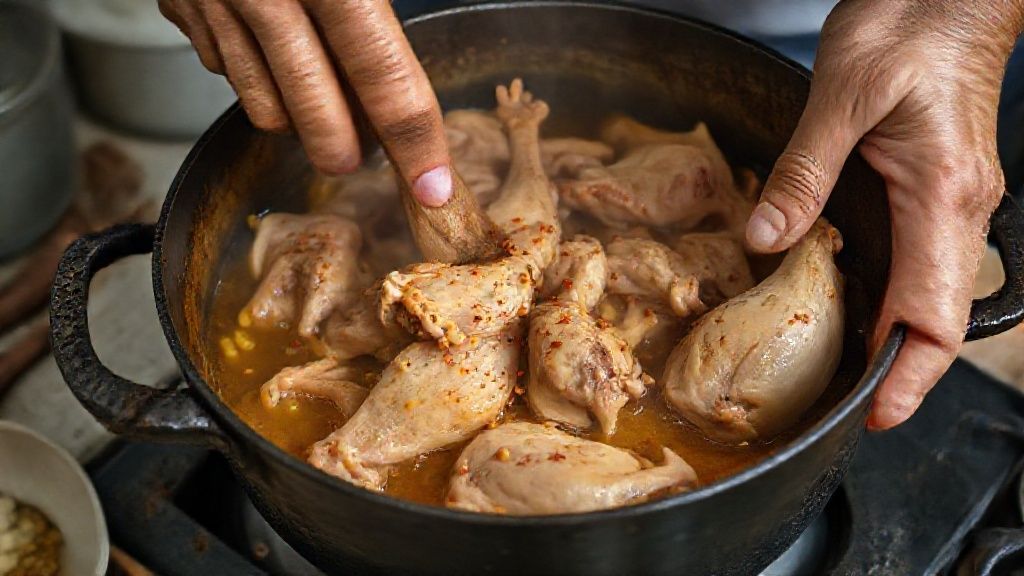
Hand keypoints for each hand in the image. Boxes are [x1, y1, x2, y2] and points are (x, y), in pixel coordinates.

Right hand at [159, 0, 452, 205]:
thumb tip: (416, 56)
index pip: (384, 76)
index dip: (413, 140)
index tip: (433, 187)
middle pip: (316, 115)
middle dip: (346, 149)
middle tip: (364, 153)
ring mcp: (215, 2)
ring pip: (263, 108)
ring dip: (300, 120)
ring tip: (323, 101)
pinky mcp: (180, 5)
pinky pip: (222, 69)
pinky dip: (253, 76)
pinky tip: (271, 53)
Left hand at [744, 0, 1023, 428]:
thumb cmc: (911, 24)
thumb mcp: (843, 94)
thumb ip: (804, 173)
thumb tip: (766, 239)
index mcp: (942, 195)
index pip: (936, 313)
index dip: (910, 375)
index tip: (876, 414)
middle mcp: (957, 207)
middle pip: (937, 315)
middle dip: (896, 368)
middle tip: (845, 405)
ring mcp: (951, 199)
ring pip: (930, 290)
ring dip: (890, 334)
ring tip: (839, 369)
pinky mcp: (935, 185)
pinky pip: (919, 257)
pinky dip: (889, 292)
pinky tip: (848, 298)